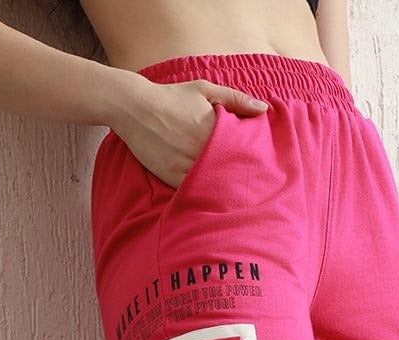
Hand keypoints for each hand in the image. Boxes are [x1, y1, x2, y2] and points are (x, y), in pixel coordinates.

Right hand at [110, 78, 268, 189]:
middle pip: (228, 168)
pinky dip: (202, 191)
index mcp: (212, 128)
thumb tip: (264, 109)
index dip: (250, 156)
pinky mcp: (171, 176)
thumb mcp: (204, 90)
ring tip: (235, 189)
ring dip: (222, 184)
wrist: (135, 107)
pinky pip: (193, 189)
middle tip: (252, 180)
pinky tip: (211, 191)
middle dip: (239, 173)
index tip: (258, 161)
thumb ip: (236, 99)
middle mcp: (200, 148)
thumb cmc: (171, 97)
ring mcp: (185, 164)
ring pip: (212, 182)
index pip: (241, 149)